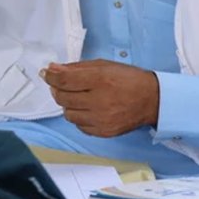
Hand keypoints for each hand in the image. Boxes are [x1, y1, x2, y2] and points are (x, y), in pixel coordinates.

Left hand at [41, 60, 159, 137]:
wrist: (152, 100)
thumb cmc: (127, 79)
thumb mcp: (103, 65)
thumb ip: (76, 67)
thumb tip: (52, 69)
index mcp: (100, 79)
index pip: (65, 80)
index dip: (51, 77)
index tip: (46, 73)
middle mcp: (99, 101)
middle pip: (63, 98)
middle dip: (57, 89)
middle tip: (62, 84)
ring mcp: (101, 119)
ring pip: (68, 114)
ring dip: (68, 104)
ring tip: (78, 97)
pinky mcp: (103, 132)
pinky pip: (79, 126)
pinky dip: (79, 117)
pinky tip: (87, 109)